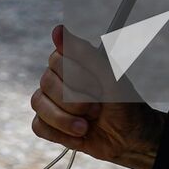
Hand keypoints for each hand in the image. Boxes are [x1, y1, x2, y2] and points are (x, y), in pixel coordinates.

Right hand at [30, 24, 163, 168]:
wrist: (129, 138)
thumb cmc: (123, 102)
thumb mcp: (109, 75)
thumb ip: (83, 52)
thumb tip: (57, 30)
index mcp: (72, 62)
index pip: (56, 60)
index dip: (76, 76)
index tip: (98, 86)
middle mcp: (59, 79)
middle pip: (46, 83)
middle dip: (75, 101)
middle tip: (97, 107)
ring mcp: (52, 102)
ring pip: (38, 104)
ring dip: (66, 120)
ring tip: (86, 126)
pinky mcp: (49, 124)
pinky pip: (38, 126)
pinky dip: (59, 133)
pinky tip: (77, 134)